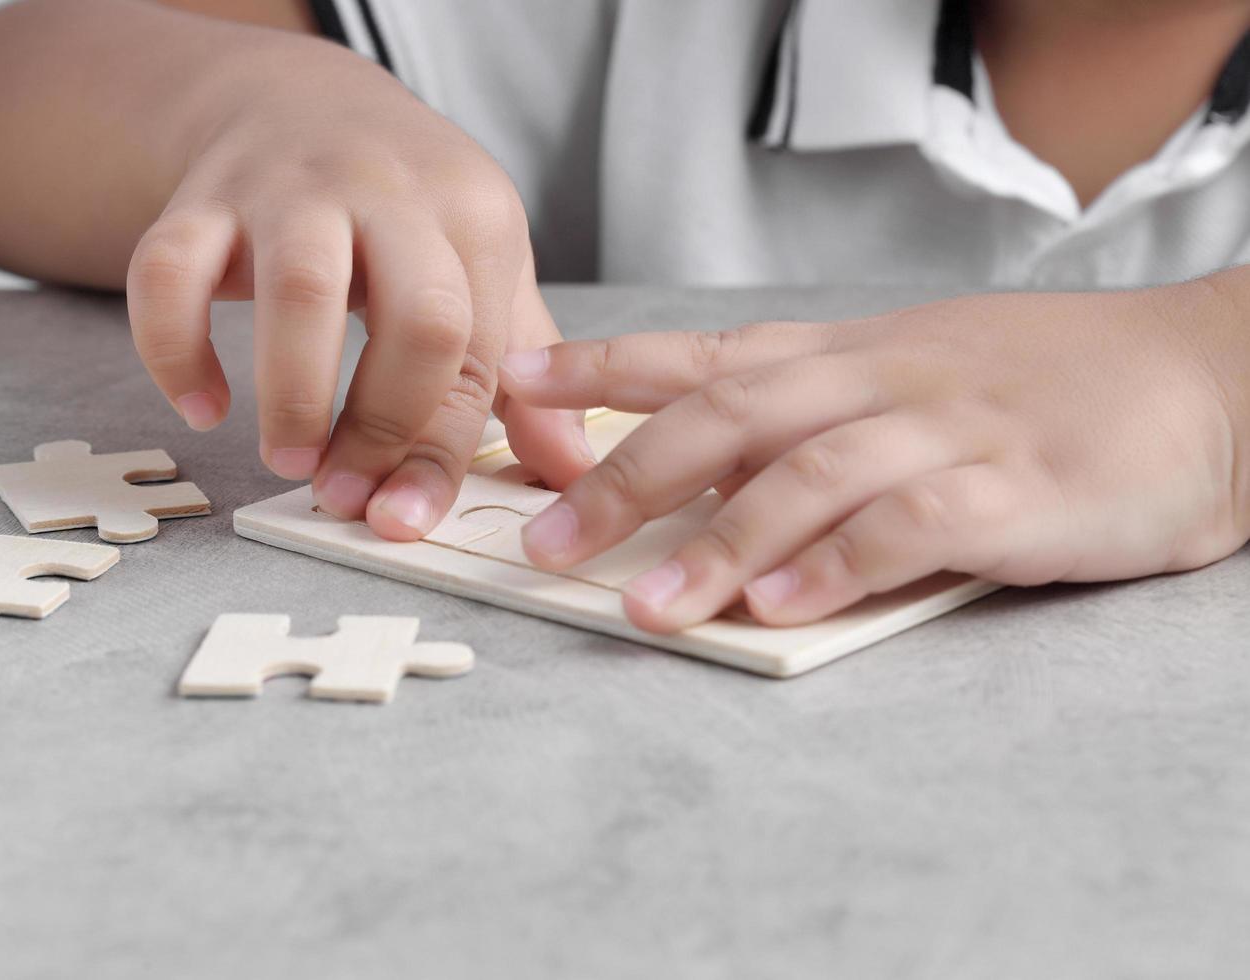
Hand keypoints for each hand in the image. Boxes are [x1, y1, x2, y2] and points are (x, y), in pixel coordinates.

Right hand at [126, 33, 591, 538]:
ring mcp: (291, 188)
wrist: (294, 96)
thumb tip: (572, 467)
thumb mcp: (480, 261)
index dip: (439, 451)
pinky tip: (200, 404)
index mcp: (473, 216)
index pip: (474, 352)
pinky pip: (168, 271)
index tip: (404, 519)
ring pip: (300, 288)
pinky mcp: (203, 196)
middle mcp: (389, 192)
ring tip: (288, 458)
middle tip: (344, 492)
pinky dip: (173, 348)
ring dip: (294, 394)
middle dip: (384, 424)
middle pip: (418, 316)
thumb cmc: (403, 205)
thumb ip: (522, 362)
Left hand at [498, 277, 1249, 628]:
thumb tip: (699, 483)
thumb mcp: (915, 378)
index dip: (605, 366)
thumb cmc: (1046, 389)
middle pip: (732, 414)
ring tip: (650, 606)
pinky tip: (784, 604)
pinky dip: (842, 562)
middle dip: (630, 476)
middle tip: (552, 541)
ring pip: (811, 472)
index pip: (705, 350)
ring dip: (722, 540)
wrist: (1207, 379)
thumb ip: (816, 421)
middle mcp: (885, 381)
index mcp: (851, 354)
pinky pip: (916, 525)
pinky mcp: (1022, 492)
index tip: (517, 381)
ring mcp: (954, 431)